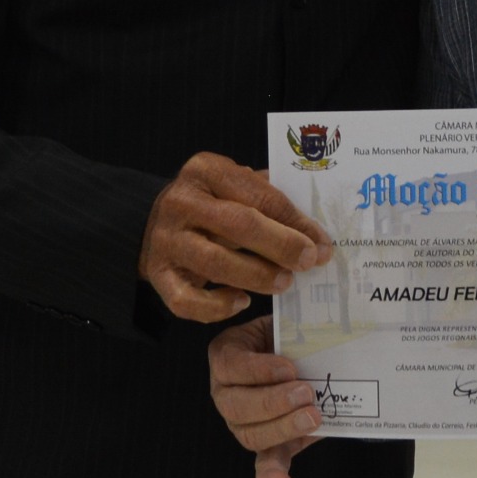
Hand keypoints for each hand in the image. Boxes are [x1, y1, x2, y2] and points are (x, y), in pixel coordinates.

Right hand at [139, 153, 330, 323]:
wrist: (154, 222)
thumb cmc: (212, 206)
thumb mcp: (236, 188)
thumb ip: (270, 201)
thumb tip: (316, 234)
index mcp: (205, 170)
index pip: (258, 195)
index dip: (295, 221)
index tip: (322, 243)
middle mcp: (181, 202)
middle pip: (238, 224)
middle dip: (280, 245)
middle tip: (308, 262)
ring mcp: (166, 240)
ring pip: (215, 263)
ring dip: (256, 276)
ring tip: (284, 283)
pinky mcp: (157, 275)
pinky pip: (186, 300)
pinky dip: (216, 307)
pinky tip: (241, 303)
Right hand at [210, 314, 323, 477]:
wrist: (306, 356)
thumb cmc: (292, 336)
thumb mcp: (286, 324)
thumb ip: (292, 327)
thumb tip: (315, 325)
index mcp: (226, 356)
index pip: (231, 366)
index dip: (259, 370)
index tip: (289, 368)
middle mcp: (225, 392)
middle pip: (236, 406)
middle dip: (273, 401)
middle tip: (306, 393)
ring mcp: (242, 422)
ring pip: (251, 434)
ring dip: (283, 428)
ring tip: (313, 416)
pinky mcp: (266, 444)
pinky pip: (264, 463)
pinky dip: (272, 477)